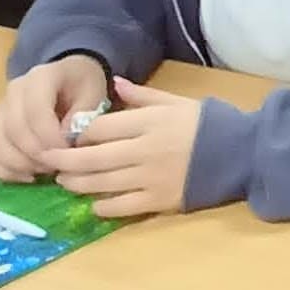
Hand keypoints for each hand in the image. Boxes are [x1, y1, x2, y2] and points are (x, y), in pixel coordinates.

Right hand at [0, 55, 108, 181]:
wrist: (69, 76)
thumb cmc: (83, 85)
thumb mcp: (94, 93)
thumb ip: (82, 116)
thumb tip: (64, 142)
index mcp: (41, 77)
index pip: (36, 111)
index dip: (50, 137)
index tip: (67, 152)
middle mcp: (14, 92)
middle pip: (14, 130)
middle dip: (36, 154)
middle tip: (58, 165)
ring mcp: (0, 109)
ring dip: (20, 164)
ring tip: (46, 170)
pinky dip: (4, 170)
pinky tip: (27, 177)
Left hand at [45, 80, 202, 217]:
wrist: (241, 154)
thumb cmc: (210, 124)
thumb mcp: (178, 102)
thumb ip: (143, 96)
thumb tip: (114, 83)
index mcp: (151, 121)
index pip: (101, 128)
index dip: (80, 133)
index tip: (71, 136)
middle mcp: (146, 149)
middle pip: (92, 158)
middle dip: (64, 161)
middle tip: (48, 162)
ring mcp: (151, 177)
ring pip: (100, 183)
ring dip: (76, 183)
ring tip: (65, 180)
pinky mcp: (159, 200)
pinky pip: (120, 206)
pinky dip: (101, 205)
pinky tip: (94, 202)